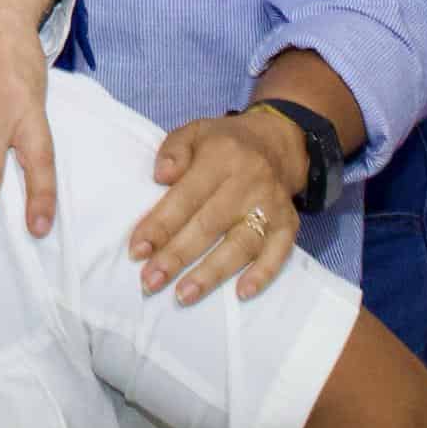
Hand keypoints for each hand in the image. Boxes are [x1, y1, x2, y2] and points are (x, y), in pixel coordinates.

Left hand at [128, 108, 304, 303]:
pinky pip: (279, 253)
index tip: (137, 251)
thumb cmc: (224, 143)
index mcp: (221, 157)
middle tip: (151, 281)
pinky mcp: (289, 224)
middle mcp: (249, 182)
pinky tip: (241, 294)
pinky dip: (262, 274)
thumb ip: (173, 150)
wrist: (277, 143)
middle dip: (177, 256)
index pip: (186, 196)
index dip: (160, 225)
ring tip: (184, 295)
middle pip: (209, 225)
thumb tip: (160, 177)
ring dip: (211, 273)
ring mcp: (271, 206)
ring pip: (241, 244)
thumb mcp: (194, 132)